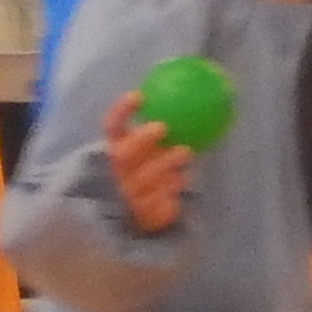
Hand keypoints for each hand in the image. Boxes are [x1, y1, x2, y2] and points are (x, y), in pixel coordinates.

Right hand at [104, 93, 195, 235]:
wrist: (141, 214)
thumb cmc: (148, 171)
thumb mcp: (149, 150)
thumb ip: (162, 130)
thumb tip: (198, 96)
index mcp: (115, 151)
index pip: (112, 128)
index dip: (121, 112)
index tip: (139, 95)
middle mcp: (116, 173)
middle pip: (122, 156)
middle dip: (139, 139)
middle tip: (161, 126)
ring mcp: (127, 196)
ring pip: (142, 180)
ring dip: (163, 164)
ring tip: (184, 152)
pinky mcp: (142, 216)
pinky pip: (158, 201)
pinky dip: (171, 188)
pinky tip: (183, 178)